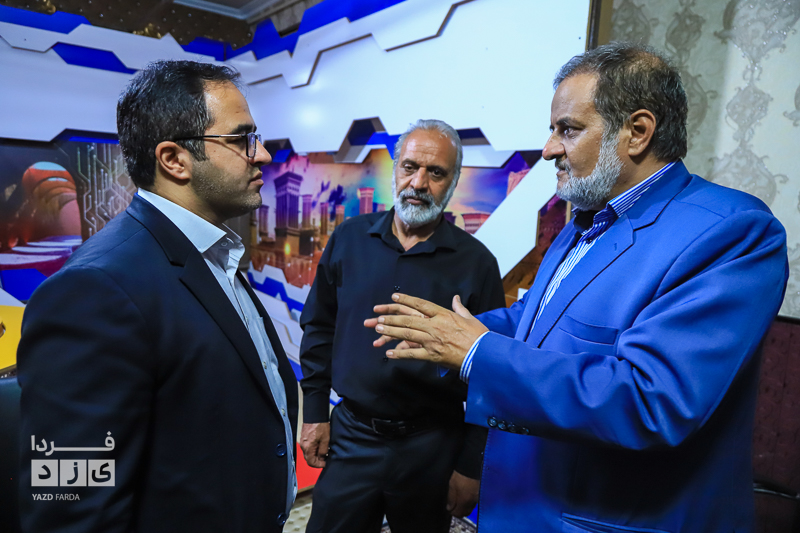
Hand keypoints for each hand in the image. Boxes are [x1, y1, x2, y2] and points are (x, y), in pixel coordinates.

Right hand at [299, 422, 329, 467]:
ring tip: (324, 451)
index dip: (319, 465)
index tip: (325, 463)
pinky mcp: (304, 438)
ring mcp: (303, 442)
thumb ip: (323, 451)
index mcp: (308, 447)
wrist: (315, 414)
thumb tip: (322, 458)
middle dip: (318, 460)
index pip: (311, 462)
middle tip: (326, 458)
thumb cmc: (320, 425)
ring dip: (316, 454)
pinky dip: (314, 449)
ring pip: (309, 453)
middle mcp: (303, 446)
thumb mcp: (326, 440)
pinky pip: (308, 447)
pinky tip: (320, 445)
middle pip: (309, 458)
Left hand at [369, 293, 487, 368]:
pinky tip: (389, 354)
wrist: (484, 354)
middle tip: (378, 316)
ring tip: (378, 329)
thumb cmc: (479, 336)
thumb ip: (459, 308)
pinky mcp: (433, 355)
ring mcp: (432, 340)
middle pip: (408, 318)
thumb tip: (455, 298)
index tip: (394, 297)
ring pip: (407, 334)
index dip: (406, 300)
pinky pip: (412, 354)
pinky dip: (400, 354)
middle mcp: (435, 325)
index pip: (421, 304)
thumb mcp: (470, 318)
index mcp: (444, 315)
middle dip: (391, 317)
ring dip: (391, 331)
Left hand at [447, 470, 479, 517]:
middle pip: (465, 512)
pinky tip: (465, 496)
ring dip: (464, 507)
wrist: (471, 465)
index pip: (458, 514)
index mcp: (464, 501)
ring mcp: (477, 497)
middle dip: (458, 511)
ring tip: (459, 500)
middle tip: (453, 506)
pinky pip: (474, 502)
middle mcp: (472, 501)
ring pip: (470, 508)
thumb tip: (449, 507)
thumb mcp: (451, 486)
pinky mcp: (480, 492)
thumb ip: (450, 498)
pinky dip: (469, 502)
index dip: (452, 512)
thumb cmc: (460, 474)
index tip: (448, 508)